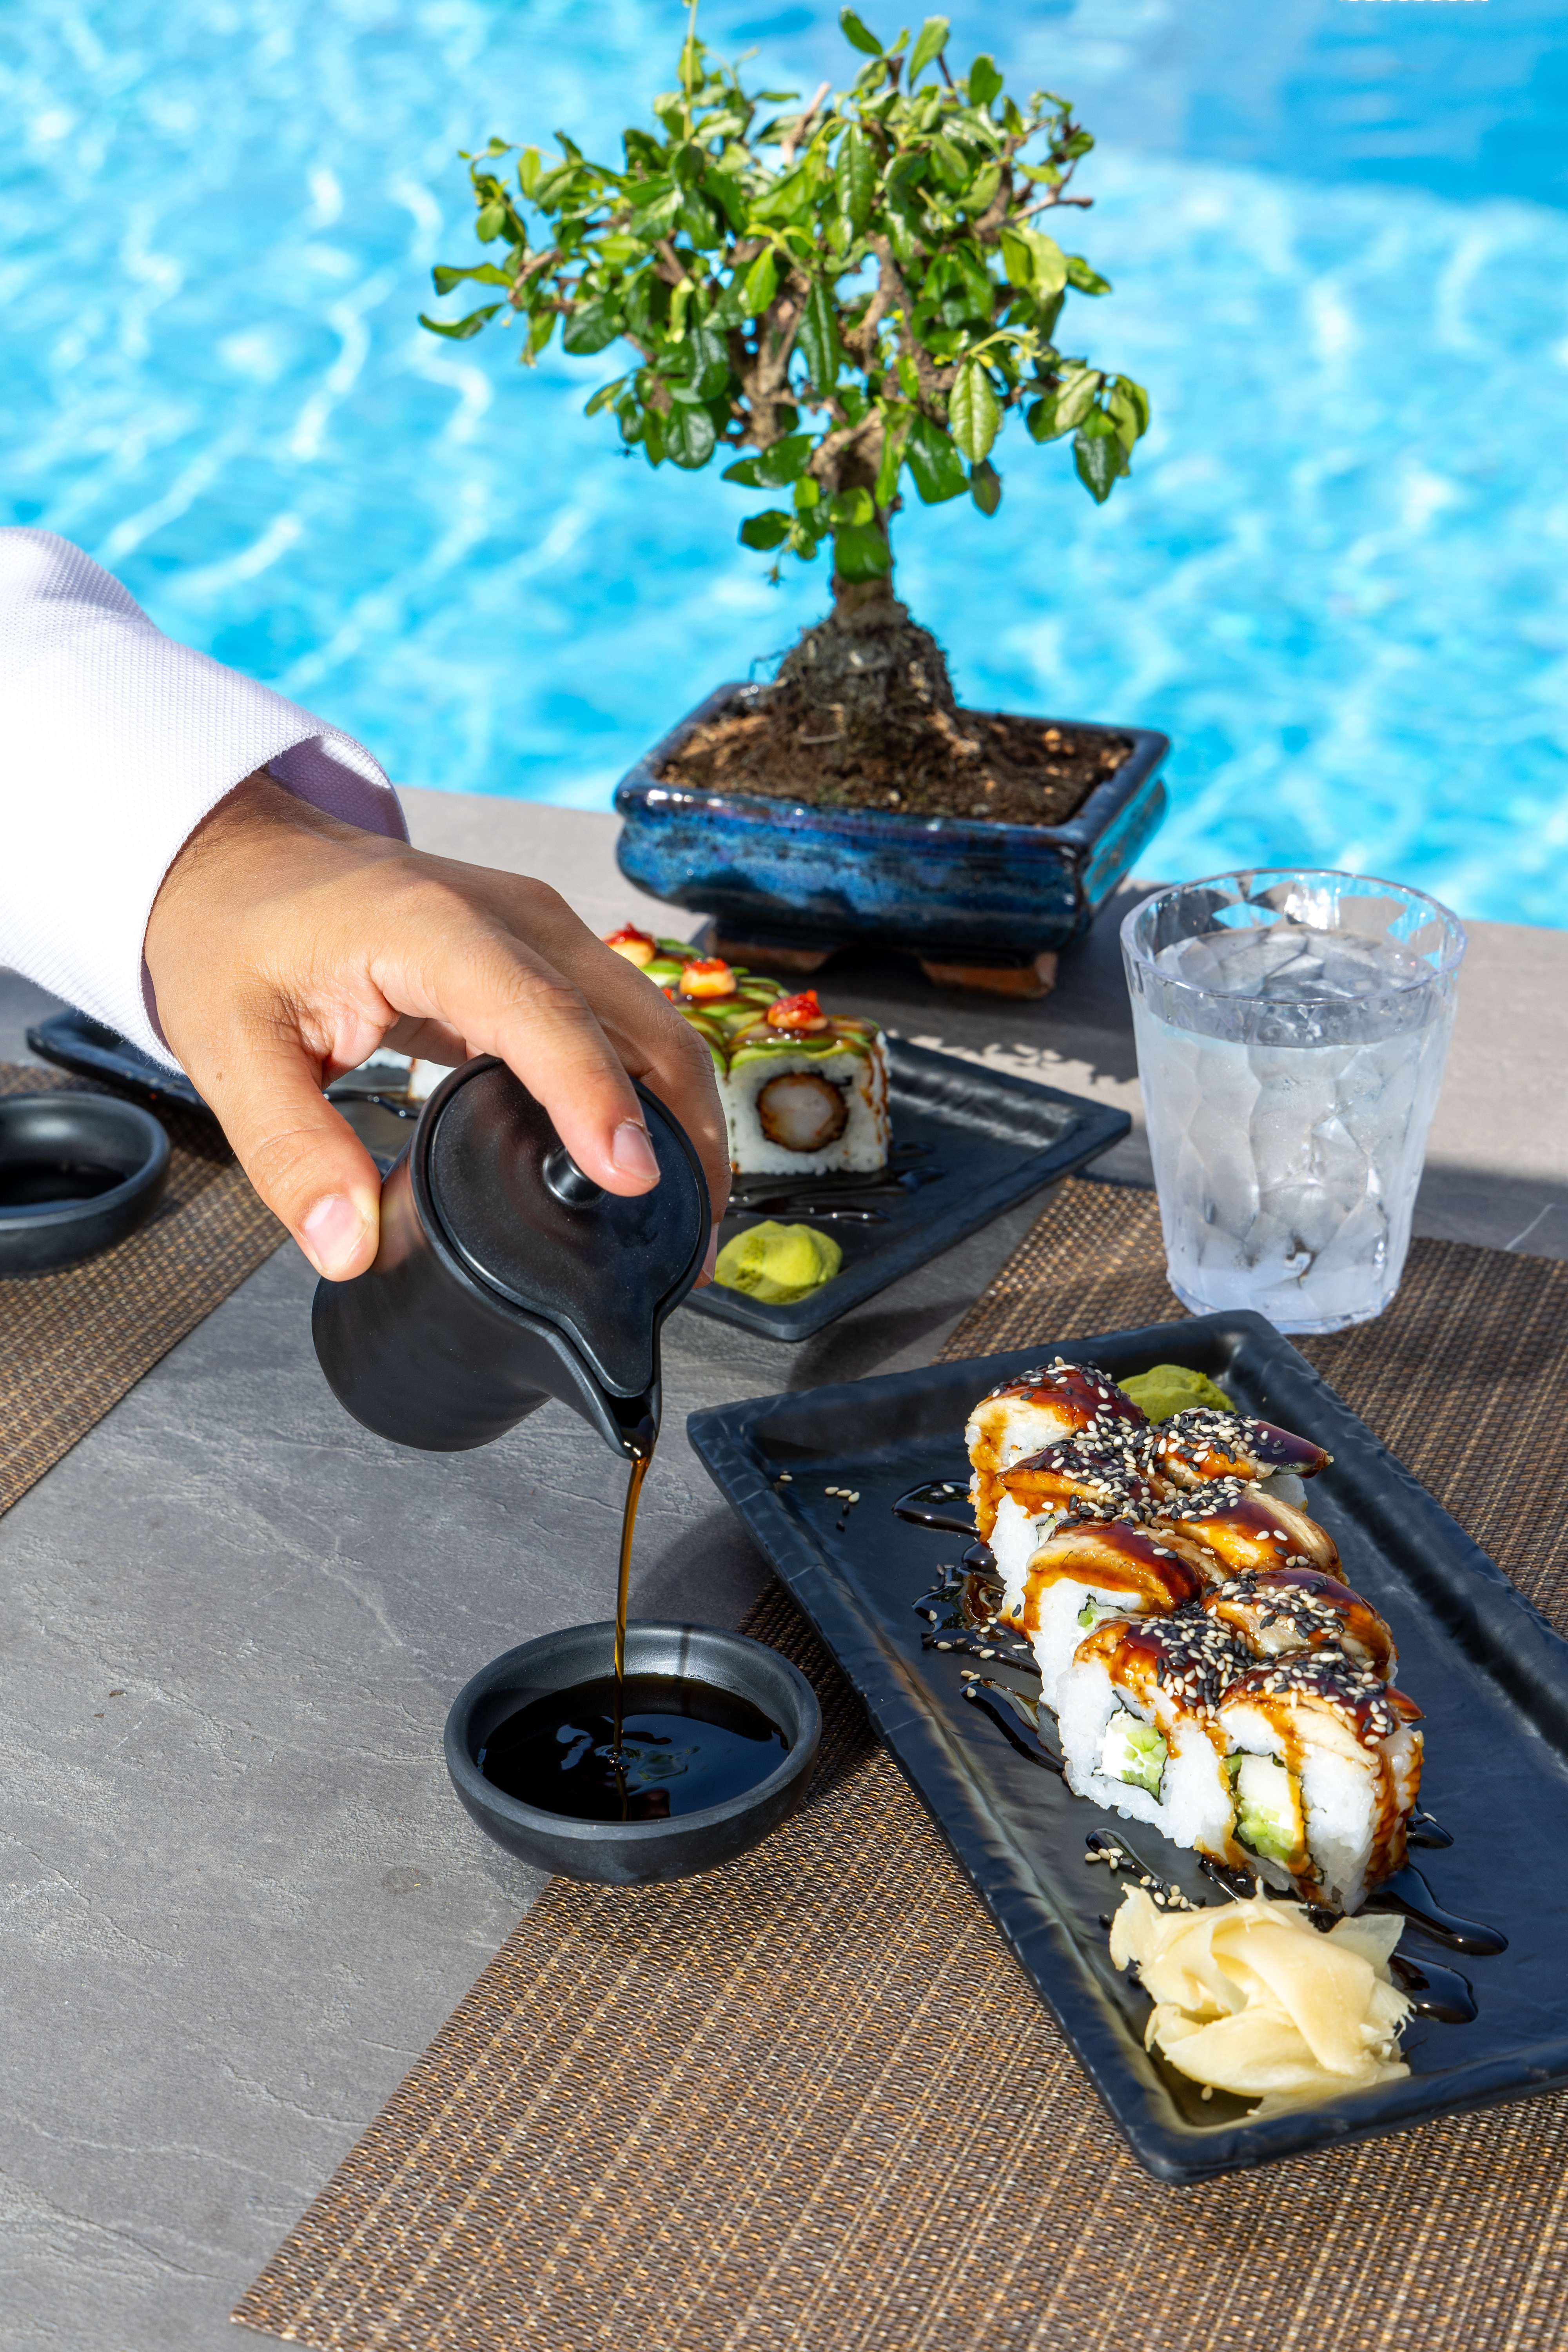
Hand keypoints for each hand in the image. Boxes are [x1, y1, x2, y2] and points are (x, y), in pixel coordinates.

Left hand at [143, 773, 729, 1279]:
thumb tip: (348, 1246)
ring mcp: (545, 930)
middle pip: (639, 1022)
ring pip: (654, 1024)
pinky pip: (629, 1026)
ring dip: (685, 1119)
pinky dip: (655, 1094)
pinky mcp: (550, 955)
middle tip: (684, 1246)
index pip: (545, 1014)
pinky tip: (653, 1165)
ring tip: (687, 1226)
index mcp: (435, 928)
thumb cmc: (234, 935)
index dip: (594, 1098)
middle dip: (681, 1133)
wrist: (242, 858)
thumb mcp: (229, 1047)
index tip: (632, 1179)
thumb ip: (291, 1152)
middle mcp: (515, 917)